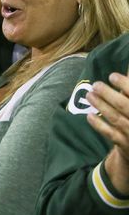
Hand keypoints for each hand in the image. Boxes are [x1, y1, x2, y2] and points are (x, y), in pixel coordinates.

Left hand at [87, 72, 128, 193]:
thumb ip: (128, 90)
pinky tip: (89, 116)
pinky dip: (99, 125)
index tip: (112, 76)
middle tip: (96, 84)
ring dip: (101, 105)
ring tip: (90, 95)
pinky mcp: (126, 145)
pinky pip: (110, 134)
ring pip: (116, 118)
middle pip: (124, 106)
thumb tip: (127, 68)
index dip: (125, 84)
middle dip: (108, 94)